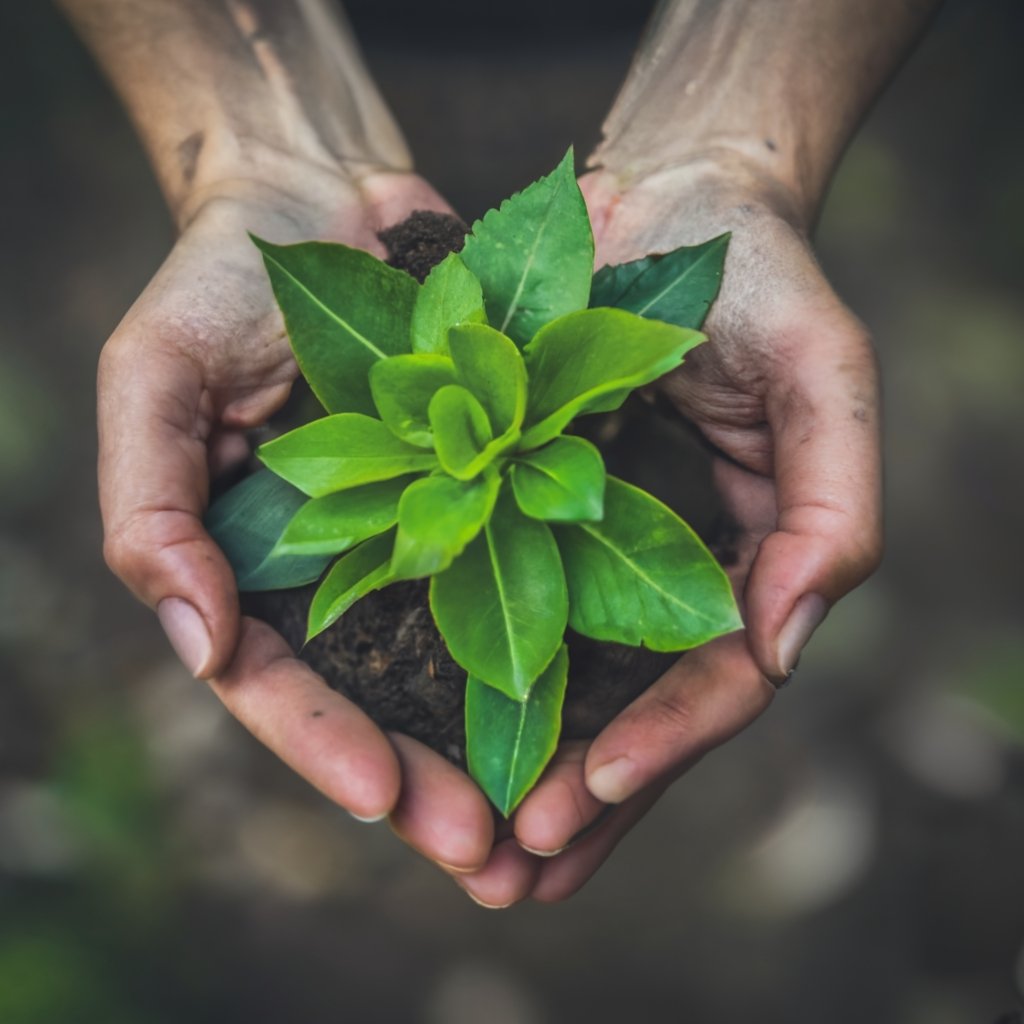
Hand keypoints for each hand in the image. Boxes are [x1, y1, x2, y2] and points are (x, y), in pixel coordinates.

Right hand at [99, 168, 499, 867]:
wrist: (320, 198)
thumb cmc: (220, 285)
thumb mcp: (156, 381)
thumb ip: (151, 512)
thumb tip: (195, 643)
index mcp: (253, 566)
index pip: (280, 683)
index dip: (324, 744)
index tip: (383, 798)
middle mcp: (340, 565)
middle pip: (379, 697)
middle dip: (426, 778)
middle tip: (487, 852)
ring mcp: (416, 531)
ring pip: (458, 658)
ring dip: (499, 737)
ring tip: (551, 811)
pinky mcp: (485, 486)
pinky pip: (517, 571)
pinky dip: (548, 636)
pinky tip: (593, 694)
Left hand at [446, 158, 881, 904]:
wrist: (665, 197)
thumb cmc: (756, 277)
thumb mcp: (824, 377)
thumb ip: (832, 512)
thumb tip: (782, 648)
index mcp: (750, 560)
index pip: (719, 680)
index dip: (666, 744)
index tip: (593, 792)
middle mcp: (673, 570)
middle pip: (637, 713)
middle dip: (586, 802)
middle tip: (514, 878)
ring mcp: (598, 547)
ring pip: (565, 685)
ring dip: (522, 772)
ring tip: (471, 856)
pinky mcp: (529, 509)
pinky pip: (501, 604)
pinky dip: (469, 677)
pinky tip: (424, 738)